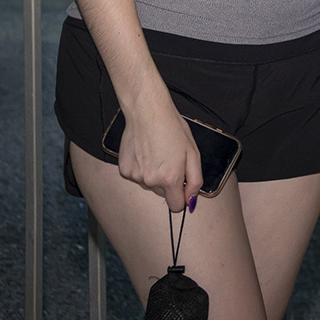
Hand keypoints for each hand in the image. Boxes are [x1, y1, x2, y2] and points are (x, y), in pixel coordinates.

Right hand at [116, 97, 201, 211]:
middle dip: (169, 182)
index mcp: (170, 179)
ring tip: (158, 153)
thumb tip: (191, 201)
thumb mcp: (193, 153)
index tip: (183, 187)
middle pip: (163, 194)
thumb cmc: (173, 129)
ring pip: (149, 185)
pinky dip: (142, 169)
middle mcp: (150, 181)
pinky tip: (145, 153)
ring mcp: (135, 176)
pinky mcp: (124, 170)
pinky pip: (137, 177)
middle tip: (171, 160)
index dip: (182, 198)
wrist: (147, 113)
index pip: (176, 206)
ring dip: (155, 175)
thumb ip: (195, 180)